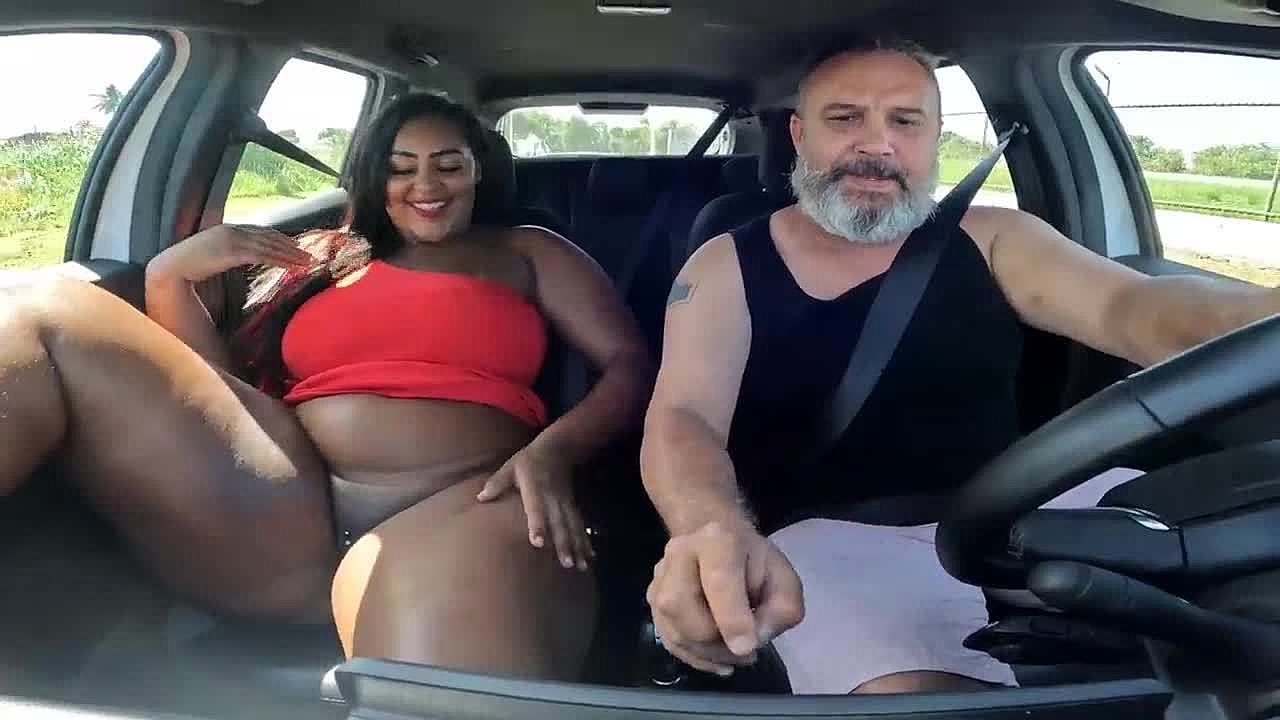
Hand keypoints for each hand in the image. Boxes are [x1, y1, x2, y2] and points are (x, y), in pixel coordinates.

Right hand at [148, 224, 312, 283]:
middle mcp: (233, 230)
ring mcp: (232, 239)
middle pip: (270, 236)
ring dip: (291, 254)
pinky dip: (279, 260)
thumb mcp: (213, 256)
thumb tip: (241, 259)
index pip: (262, 232)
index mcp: (228, 229)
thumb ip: (229, 254)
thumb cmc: (189, 266)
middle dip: (291, 246)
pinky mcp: (231, 251)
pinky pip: (262, 255)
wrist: (171, 267)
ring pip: (270, 246)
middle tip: (309, 255)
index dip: (281, 239)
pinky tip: (292, 267)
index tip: (296, 247)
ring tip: (307, 262)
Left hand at [476, 443, 593, 570]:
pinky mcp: (571, 505)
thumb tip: (480, 498)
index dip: (538, 525)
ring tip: (581, 566)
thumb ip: (497, 483)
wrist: (558, 449)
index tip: (539, 543)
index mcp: (535, 488)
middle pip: (559, 522)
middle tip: (567, 564)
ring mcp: (564, 502)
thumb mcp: (511, 467)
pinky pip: (579, 525)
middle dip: (564, 543)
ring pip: (572, 526)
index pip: (536, 508)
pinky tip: (590, 556)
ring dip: (578, 546)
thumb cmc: (529, 460)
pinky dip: (585, 541)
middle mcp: (553, 497)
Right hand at [646, 521, 803, 676]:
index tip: (748, 648)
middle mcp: (679, 553)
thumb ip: (780, 610)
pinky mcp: (653, 599)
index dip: (732, 619)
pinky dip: (695, 658)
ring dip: (708, 654)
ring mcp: (660, 576)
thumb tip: (753, 639)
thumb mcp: (785, 581)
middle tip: (746, 653)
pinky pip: (669, 640)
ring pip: (673, 629)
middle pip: (682, 607)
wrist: (720, 544)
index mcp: (717, 540)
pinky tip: (717, 659)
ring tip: (735, 656)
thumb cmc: (756, 564)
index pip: (719, 581)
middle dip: (716, 641)